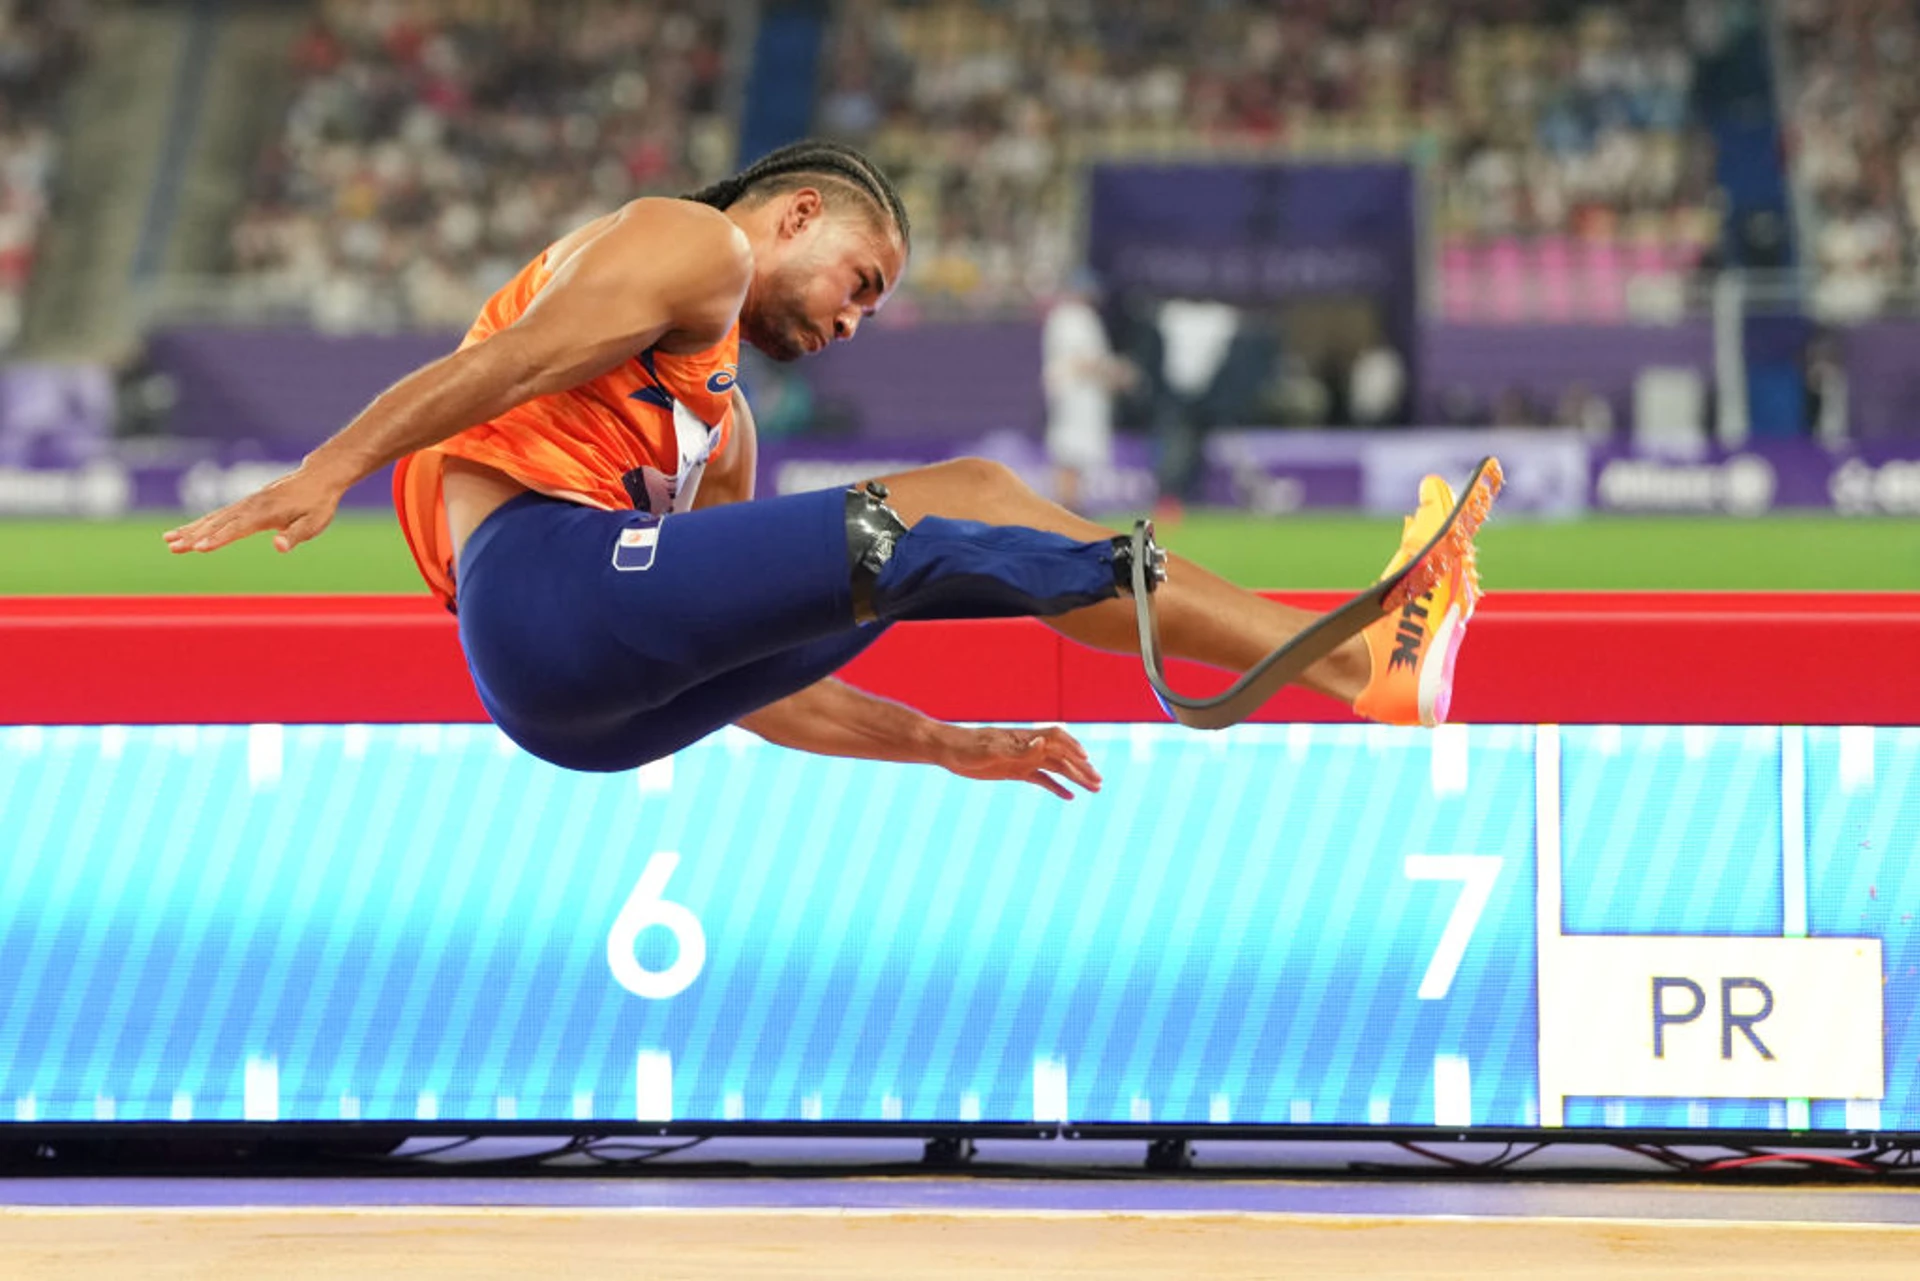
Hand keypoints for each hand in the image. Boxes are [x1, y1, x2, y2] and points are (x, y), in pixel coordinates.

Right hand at [162, 461, 348, 554]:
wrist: (318, 478)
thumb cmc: (318, 504)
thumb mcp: (314, 523)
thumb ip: (295, 536)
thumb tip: (279, 547)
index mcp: (266, 513)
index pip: (237, 529)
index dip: (218, 539)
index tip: (199, 548)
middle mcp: (251, 506)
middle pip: (217, 523)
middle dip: (194, 536)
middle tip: (172, 547)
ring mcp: (246, 504)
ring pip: (213, 518)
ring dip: (190, 529)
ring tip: (168, 541)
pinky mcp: (245, 504)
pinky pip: (218, 515)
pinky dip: (200, 523)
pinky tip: (186, 531)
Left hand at [936, 725, 1102, 799]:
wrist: (948, 750)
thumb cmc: (967, 747)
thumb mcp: (991, 750)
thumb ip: (1018, 749)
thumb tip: (1043, 742)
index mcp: (1025, 739)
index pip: (1057, 739)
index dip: (1073, 748)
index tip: (1087, 761)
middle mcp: (1029, 748)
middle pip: (1062, 756)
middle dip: (1082, 768)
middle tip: (1099, 783)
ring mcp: (1024, 759)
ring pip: (1056, 768)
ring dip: (1075, 777)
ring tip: (1095, 788)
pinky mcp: (1016, 771)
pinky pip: (1042, 779)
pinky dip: (1057, 787)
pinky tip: (1070, 797)